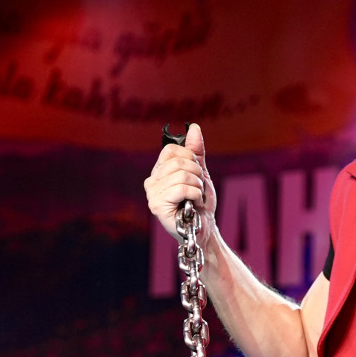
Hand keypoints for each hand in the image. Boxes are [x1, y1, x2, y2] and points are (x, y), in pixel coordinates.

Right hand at [144, 123, 216, 247]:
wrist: (204, 229)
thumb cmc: (200, 203)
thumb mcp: (201, 173)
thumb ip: (196, 152)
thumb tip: (193, 127)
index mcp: (159, 172)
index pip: (171, 150)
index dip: (190, 158)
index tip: (196, 173)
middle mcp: (151, 181)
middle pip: (178, 162)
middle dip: (197, 174)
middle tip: (198, 188)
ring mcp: (152, 194)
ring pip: (182, 175)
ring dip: (198, 186)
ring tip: (196, 198)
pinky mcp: (157, 206)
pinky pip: (181, 189)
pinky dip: (195, 195)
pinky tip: (193, 204)